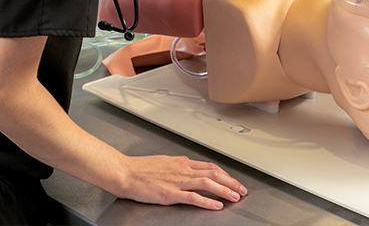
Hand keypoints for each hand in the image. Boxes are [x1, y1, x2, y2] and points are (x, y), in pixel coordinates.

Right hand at [119, 155, 246, 209]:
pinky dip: (207, 201)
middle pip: (214, 173)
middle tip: (242, 189)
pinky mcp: (170, 193)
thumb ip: (178, 166)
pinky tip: (217, 206)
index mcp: (182, 162)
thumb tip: (188, 167)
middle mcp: (183, 169)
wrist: (126, 172)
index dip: (225, 174)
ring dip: (225, 190)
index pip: (210, 166)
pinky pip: (193, 197)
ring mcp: (177, 181)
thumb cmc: (141, 169)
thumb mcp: (165, 162)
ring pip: (207, 183)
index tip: (233, 180)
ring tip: (236, 196)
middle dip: (231, 181)